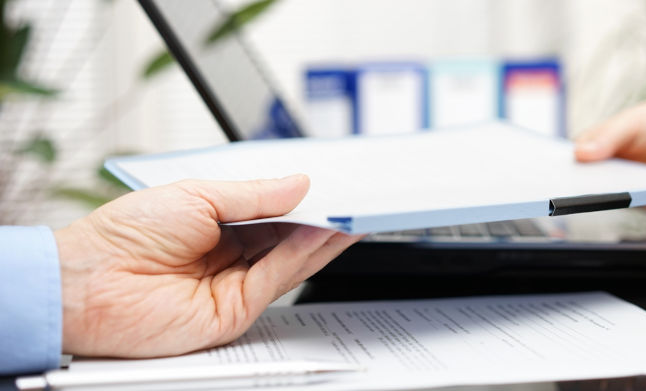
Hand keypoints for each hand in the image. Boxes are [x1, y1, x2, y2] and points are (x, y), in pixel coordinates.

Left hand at [55, 175, 362, 357]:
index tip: (331, 189)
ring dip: (321, 238)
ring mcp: (233, 288)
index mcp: (216, 228)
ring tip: (349, 213)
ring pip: (290, 262)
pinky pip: (276, 280)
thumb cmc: (125, 234)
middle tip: (352, 201)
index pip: (273, 217)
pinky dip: (301, 255)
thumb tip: (297, 185)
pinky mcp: (234, 313)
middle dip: (321, 221)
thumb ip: (254, 196)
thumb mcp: (197, 196)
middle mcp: (229, 259)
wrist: (88, 282)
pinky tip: (319, 232)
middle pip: (287, 241)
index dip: (303, 204)